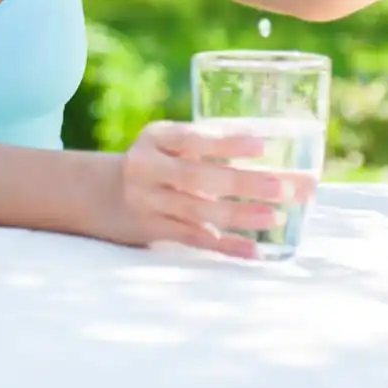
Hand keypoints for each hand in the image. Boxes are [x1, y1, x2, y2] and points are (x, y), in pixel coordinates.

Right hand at [113, 120, 315, 258]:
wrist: (103, 193)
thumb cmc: (157, 160)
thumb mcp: (168, 142)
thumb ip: (206, 144)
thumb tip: (274, 154)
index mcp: (156, 138)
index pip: (192, 139)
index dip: (226, 143)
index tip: (262, 146)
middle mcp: (147, 169)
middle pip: (197, 178)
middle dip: (243, 184)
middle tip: (284, 188)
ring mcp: (148, 202)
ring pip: (197, 212)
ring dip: (239, 216)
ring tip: (275, 216)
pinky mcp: (154, 230)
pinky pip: (193, 240)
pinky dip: (225, 245)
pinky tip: (254, 249)